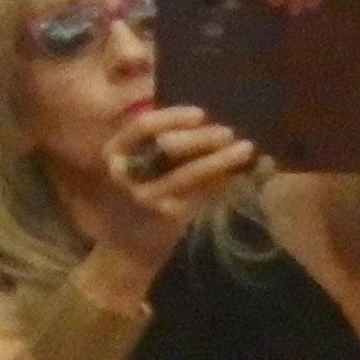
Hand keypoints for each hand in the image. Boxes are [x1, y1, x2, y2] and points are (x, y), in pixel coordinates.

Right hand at [92, 105, 255, 280]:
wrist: (130, 245)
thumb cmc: (140, 192)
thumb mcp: (138, 163)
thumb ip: (159, 142)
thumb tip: (202, 120)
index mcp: (114, 152)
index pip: (142, 126)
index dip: (173, 117)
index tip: (201, 113)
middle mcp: (126, 174)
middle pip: (167, 147)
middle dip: (202, 138)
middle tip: (229, 131)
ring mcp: (148, 197)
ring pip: (189, 173)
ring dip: (220, 160)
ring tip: (245, 150)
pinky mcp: (169, 217)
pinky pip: (202, 194)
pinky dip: (223, 183)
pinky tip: (241, 175)